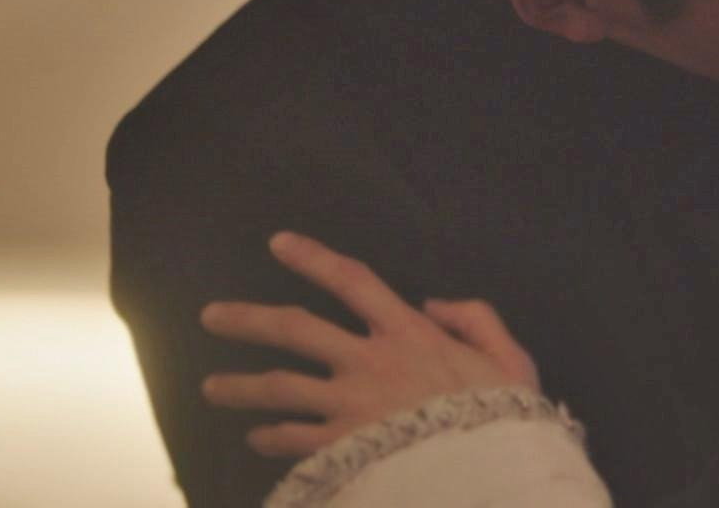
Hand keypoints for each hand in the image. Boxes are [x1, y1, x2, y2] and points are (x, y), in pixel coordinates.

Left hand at [199, 231, 538, 456]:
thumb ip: (475, 318)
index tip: (278, 243)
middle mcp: (368, 362)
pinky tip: (256, 438)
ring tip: (210, 388)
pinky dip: (271, 437)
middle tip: (210, 316)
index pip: (352, 282)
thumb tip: (434, 302)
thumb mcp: (509, 357)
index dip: (313, 258)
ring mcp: (347, 407)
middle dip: (248, 320)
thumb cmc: (502, 415)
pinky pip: (292, 439)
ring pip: (278, 388)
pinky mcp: (339, 448)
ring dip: (238, 387)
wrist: (487, 475)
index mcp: (409, 333)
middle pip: (294, 329)